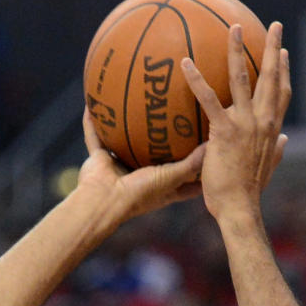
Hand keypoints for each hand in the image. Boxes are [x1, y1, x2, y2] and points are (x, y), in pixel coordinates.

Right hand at [77, 110, 205, 227]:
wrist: (104, 202)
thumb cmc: (139, 194)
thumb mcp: (171, 178)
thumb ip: (192, 162)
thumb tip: (213, 143)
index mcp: (159, 188)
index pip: (185, 182)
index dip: (199, 172)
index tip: (212, 156)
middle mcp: (140, 178)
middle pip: (156, 159)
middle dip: (165, 145)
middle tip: (179, 121)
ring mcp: (118, 168)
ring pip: (124, 144)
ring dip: (126, 128)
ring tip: (135, 104)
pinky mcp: (99, 161)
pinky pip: (94, 137)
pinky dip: (91, 123)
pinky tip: (93, 104)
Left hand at [181, 21, 290, 224]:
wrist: (240, 208)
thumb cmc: (249, 194)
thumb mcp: (267, 169)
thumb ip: (277, 152)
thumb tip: (286, 141)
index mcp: (272, 129)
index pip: (282, 93)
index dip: (284, 72)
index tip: (283, 54)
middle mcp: (262, 121)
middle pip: (271, 77)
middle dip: (273, 48)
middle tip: (274, 26)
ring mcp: (244, 124)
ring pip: (242, 78)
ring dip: (237, 51)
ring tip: (233, 28)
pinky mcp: (223, 132)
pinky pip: (208, 100)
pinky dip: (196, 80)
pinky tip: (185, 63)